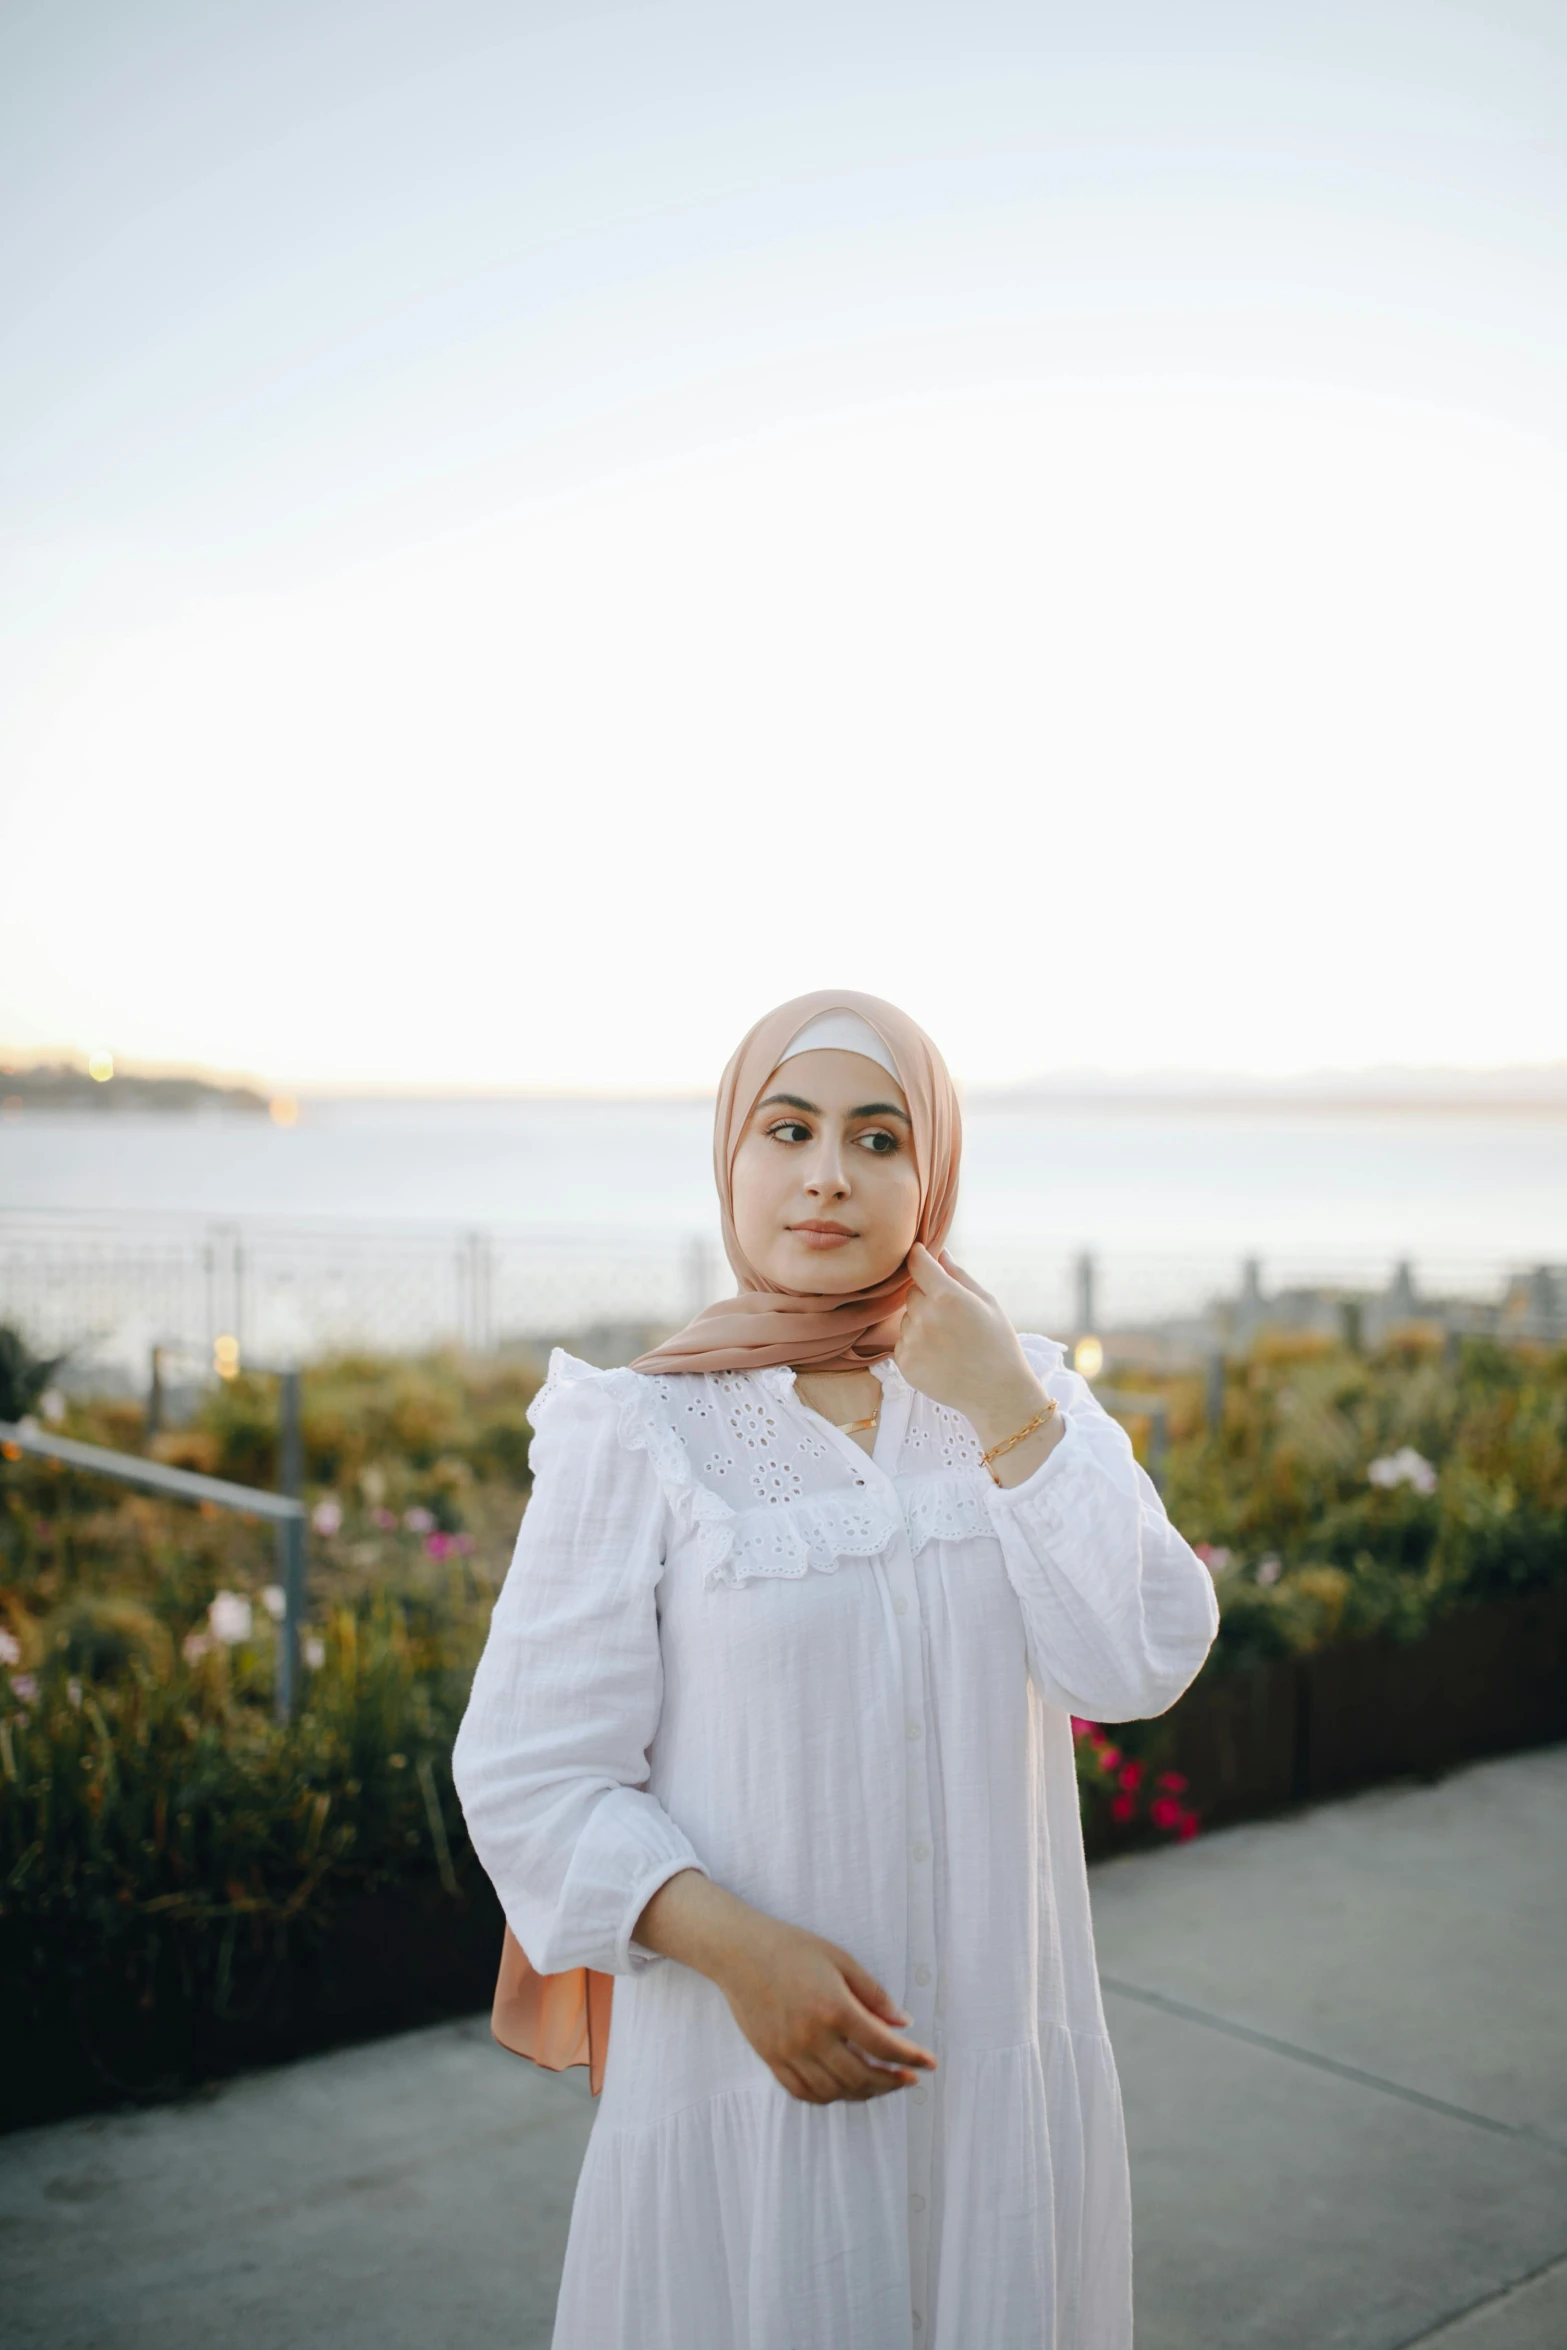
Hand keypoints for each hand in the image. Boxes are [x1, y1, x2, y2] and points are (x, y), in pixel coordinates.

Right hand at [714, 1909, 937, 2105]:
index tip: (929, 2064)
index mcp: (834, 2008)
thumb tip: (903, 2023)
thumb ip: (874, 1995)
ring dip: (863, 2093)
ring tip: (880, 2083)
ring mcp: (790, 2053)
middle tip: (908, 2078)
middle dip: (892, 2082)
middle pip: (862, 2076)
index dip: (911, 2058)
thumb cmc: (791, 1948)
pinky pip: (804, 2093)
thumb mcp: (840, 1959)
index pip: (883, 2045)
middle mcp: (812, 2037)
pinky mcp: (772, 2060)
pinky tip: (843, 2087)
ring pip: (835, 2091)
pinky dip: (829, 2096)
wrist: (739, 1952)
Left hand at [895, 1244, 1064, 1477]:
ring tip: (949, 1341)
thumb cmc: (998, 1344)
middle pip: (912, 1293)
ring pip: (907, 1319)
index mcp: (948, 1297)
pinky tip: (940, 1356)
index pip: (918, 1264)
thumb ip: (959, 1275)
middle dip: (927, 1297)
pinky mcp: (905, 1363)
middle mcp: (925, 1317)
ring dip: (921, 1323)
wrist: (997, 1393)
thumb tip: (939, 1252)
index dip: (918, 1256)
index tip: (919, 1253)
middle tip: (952, 1316)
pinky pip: (903, 1342)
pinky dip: (916, 1345)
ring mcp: (912, 1342)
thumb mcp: (987, 1303)